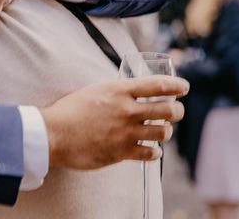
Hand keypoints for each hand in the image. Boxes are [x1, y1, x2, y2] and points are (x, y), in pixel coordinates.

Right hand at [40, 76, 188, 169]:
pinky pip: (150, 153)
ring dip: (166, 131)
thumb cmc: (69, 110)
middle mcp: (127, 110)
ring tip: (162, 130)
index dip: (176, 85)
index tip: (184, 87)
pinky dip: (154, 151)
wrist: (54, 133)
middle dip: (177, 110)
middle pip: (168, 110)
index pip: (158, 85)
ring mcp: (125, 132)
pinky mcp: (121, 152)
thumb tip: (130, 93)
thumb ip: (115, 92)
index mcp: (119, 90)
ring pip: (163, 132)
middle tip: (175, 111)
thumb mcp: (94, 90)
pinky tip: (151, 149)